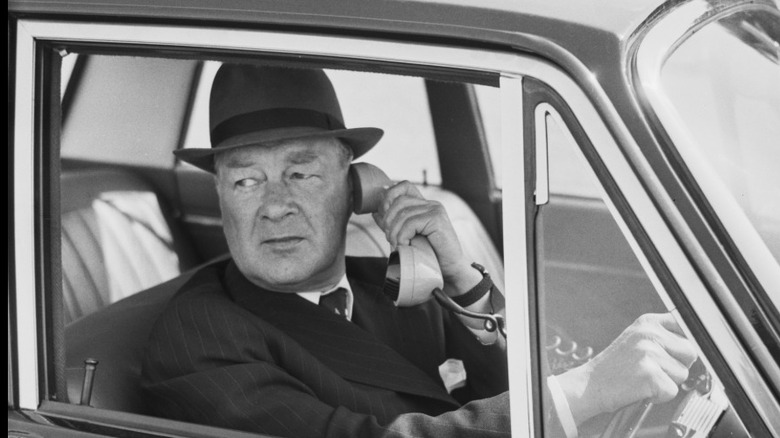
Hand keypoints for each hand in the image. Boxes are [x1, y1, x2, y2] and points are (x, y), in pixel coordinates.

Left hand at [372, 181, 479, 293]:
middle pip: (399, 201)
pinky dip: (403, 236)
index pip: (404, 186)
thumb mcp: (408, 236)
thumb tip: (376, 213)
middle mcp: (431, 204)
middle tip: (390, 240)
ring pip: (403, 214)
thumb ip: (394, 224)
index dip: (390, 195)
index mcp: (424, 205)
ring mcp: (435, 210)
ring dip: (395, 232)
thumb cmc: (429, 255)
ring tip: (397, 246)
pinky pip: (410, 224)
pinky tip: (405, 246)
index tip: (383, 214)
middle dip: (389, 221)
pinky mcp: (437, 219)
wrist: (449, 270)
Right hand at [556, 313, 697, 424]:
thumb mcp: (636, 339)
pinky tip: (641, 388)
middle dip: (677, 365)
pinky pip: (672, 390)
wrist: (589, 385)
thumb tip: (694, 345)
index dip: (684, 344)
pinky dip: (659, 396)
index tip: (676, 353)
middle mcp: (649, 334)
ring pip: (683, 373)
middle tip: (654, 369)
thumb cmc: (615, 366)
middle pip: (690, 352)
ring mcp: (649, 353)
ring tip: (643, 378)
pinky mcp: (650, 374)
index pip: (686, 327)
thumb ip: (663, 336)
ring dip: (667, 381)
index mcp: (647, 322)